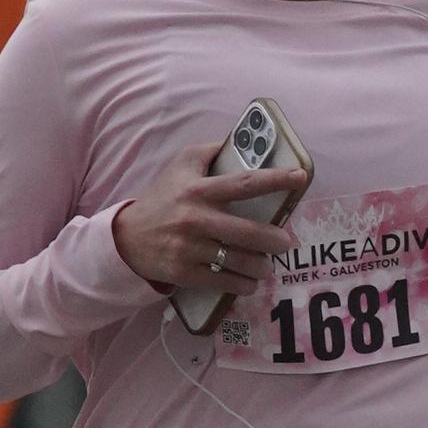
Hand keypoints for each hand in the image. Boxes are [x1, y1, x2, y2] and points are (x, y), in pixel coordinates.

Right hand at [111, 136, 308, 303]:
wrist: (127, 237)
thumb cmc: (162, 198)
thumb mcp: (181, 165)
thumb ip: (211, 152)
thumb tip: (243, 141)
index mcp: (198, 189)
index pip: (244, 182)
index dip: (275, 179)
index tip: (300, 177)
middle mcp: (195, 218)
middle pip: (247, 231)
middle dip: (275, 240)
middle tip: (287, 243)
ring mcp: (189, 248)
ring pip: (238, 261)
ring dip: (261, 266)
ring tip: (268, 266)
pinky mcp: (184, 272)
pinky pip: (222, 281)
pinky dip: (242, 285)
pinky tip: (250, 283)